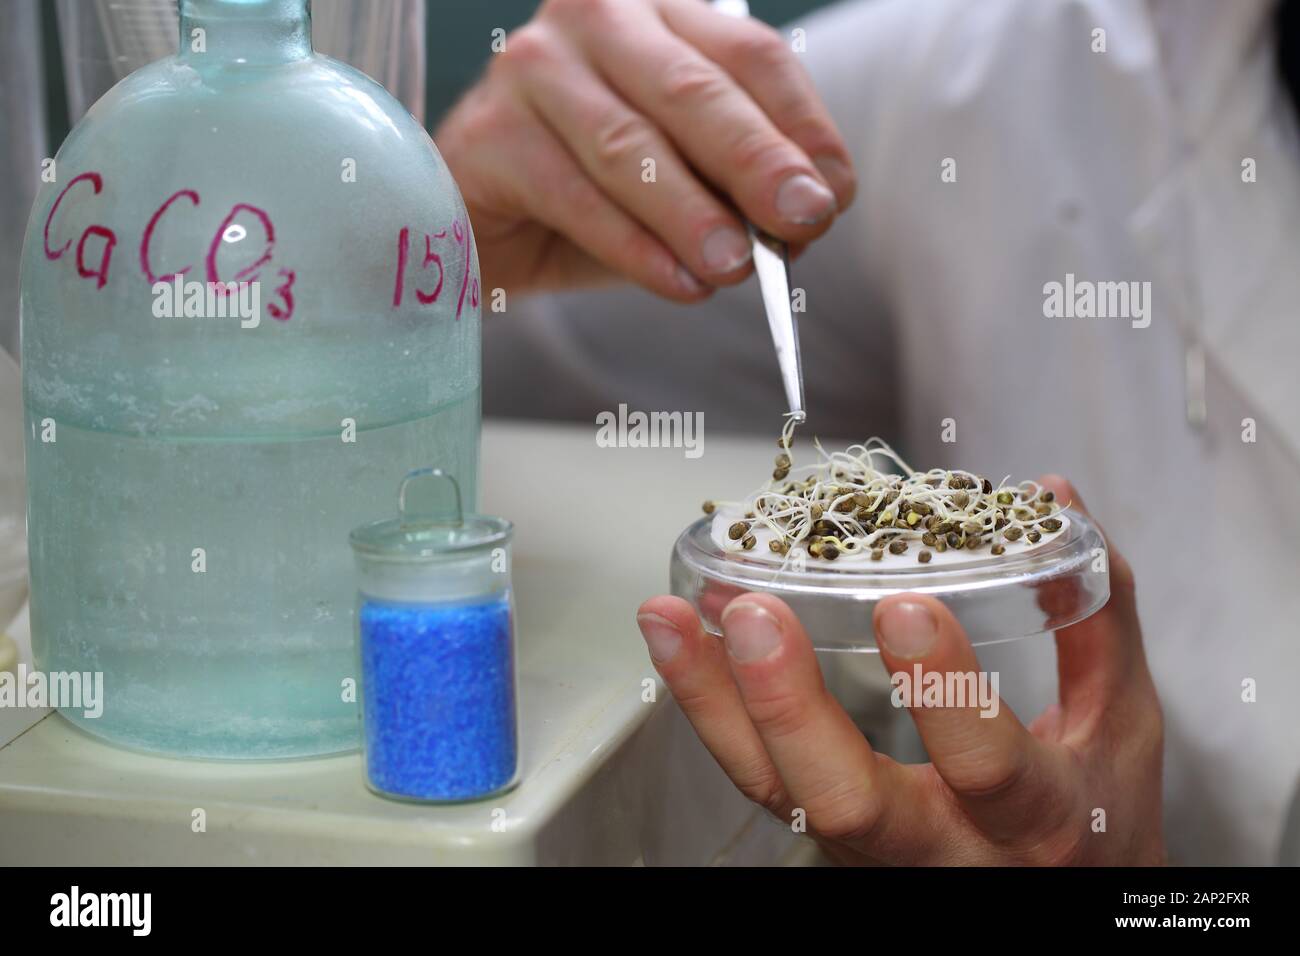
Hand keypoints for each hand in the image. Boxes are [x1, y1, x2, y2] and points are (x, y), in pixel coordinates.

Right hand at [435, 0, 855, 300]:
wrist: (484, 221)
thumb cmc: (594, 193)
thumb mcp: (682, 180)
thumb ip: (736, 185)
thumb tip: (805, 215)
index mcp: (660, 14)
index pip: (749, 55)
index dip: (801, 125)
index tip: (833, 194)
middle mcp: (595, 19)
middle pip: (693, 91)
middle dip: (756, 163)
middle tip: (802, 222)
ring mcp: (533, 69)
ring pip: (632, 147)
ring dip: (694, 215)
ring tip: (736, 268)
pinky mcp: (489, 135)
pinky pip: (577, 197)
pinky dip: (635, 249)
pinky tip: (679, 284)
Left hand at [636, 477, 1164, 864]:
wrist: (1063, 907)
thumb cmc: (1093, 814)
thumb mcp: (1119, 722)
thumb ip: (1096, 610)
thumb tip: (1054, 495)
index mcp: (1035, 818)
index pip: (989, 767)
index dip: (944, 692)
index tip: (906, 606)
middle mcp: (942, 851)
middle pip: (847, 803)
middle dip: (792, 708)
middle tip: (753, 617)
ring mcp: (871, 854)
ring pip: (775, 794)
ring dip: (714, 702)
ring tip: (670, 618)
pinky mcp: (824, 839)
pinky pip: (756, 780)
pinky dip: (710, 709)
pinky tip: (680, 643)